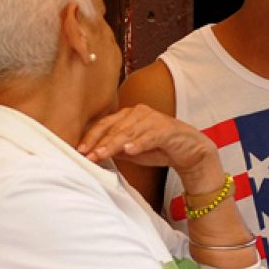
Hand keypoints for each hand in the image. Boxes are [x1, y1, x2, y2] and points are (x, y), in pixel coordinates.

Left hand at [78, 105, 220, 191]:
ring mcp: (153, 119)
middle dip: (99, 143)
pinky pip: (149, 136)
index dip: (91, 138)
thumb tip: (93, 154)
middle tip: (88, 155)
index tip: (80, 151)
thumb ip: (115, 149)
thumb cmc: (159, 148)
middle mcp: (139, 113)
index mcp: (128, 115)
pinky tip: (129, 150)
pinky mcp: (166, 129)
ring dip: (113, 145)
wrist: (189, 151)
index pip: (105, 125)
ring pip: (129, 132)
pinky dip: (138, 143)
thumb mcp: (132, 150)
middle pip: (114, 128)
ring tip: (102, 155)